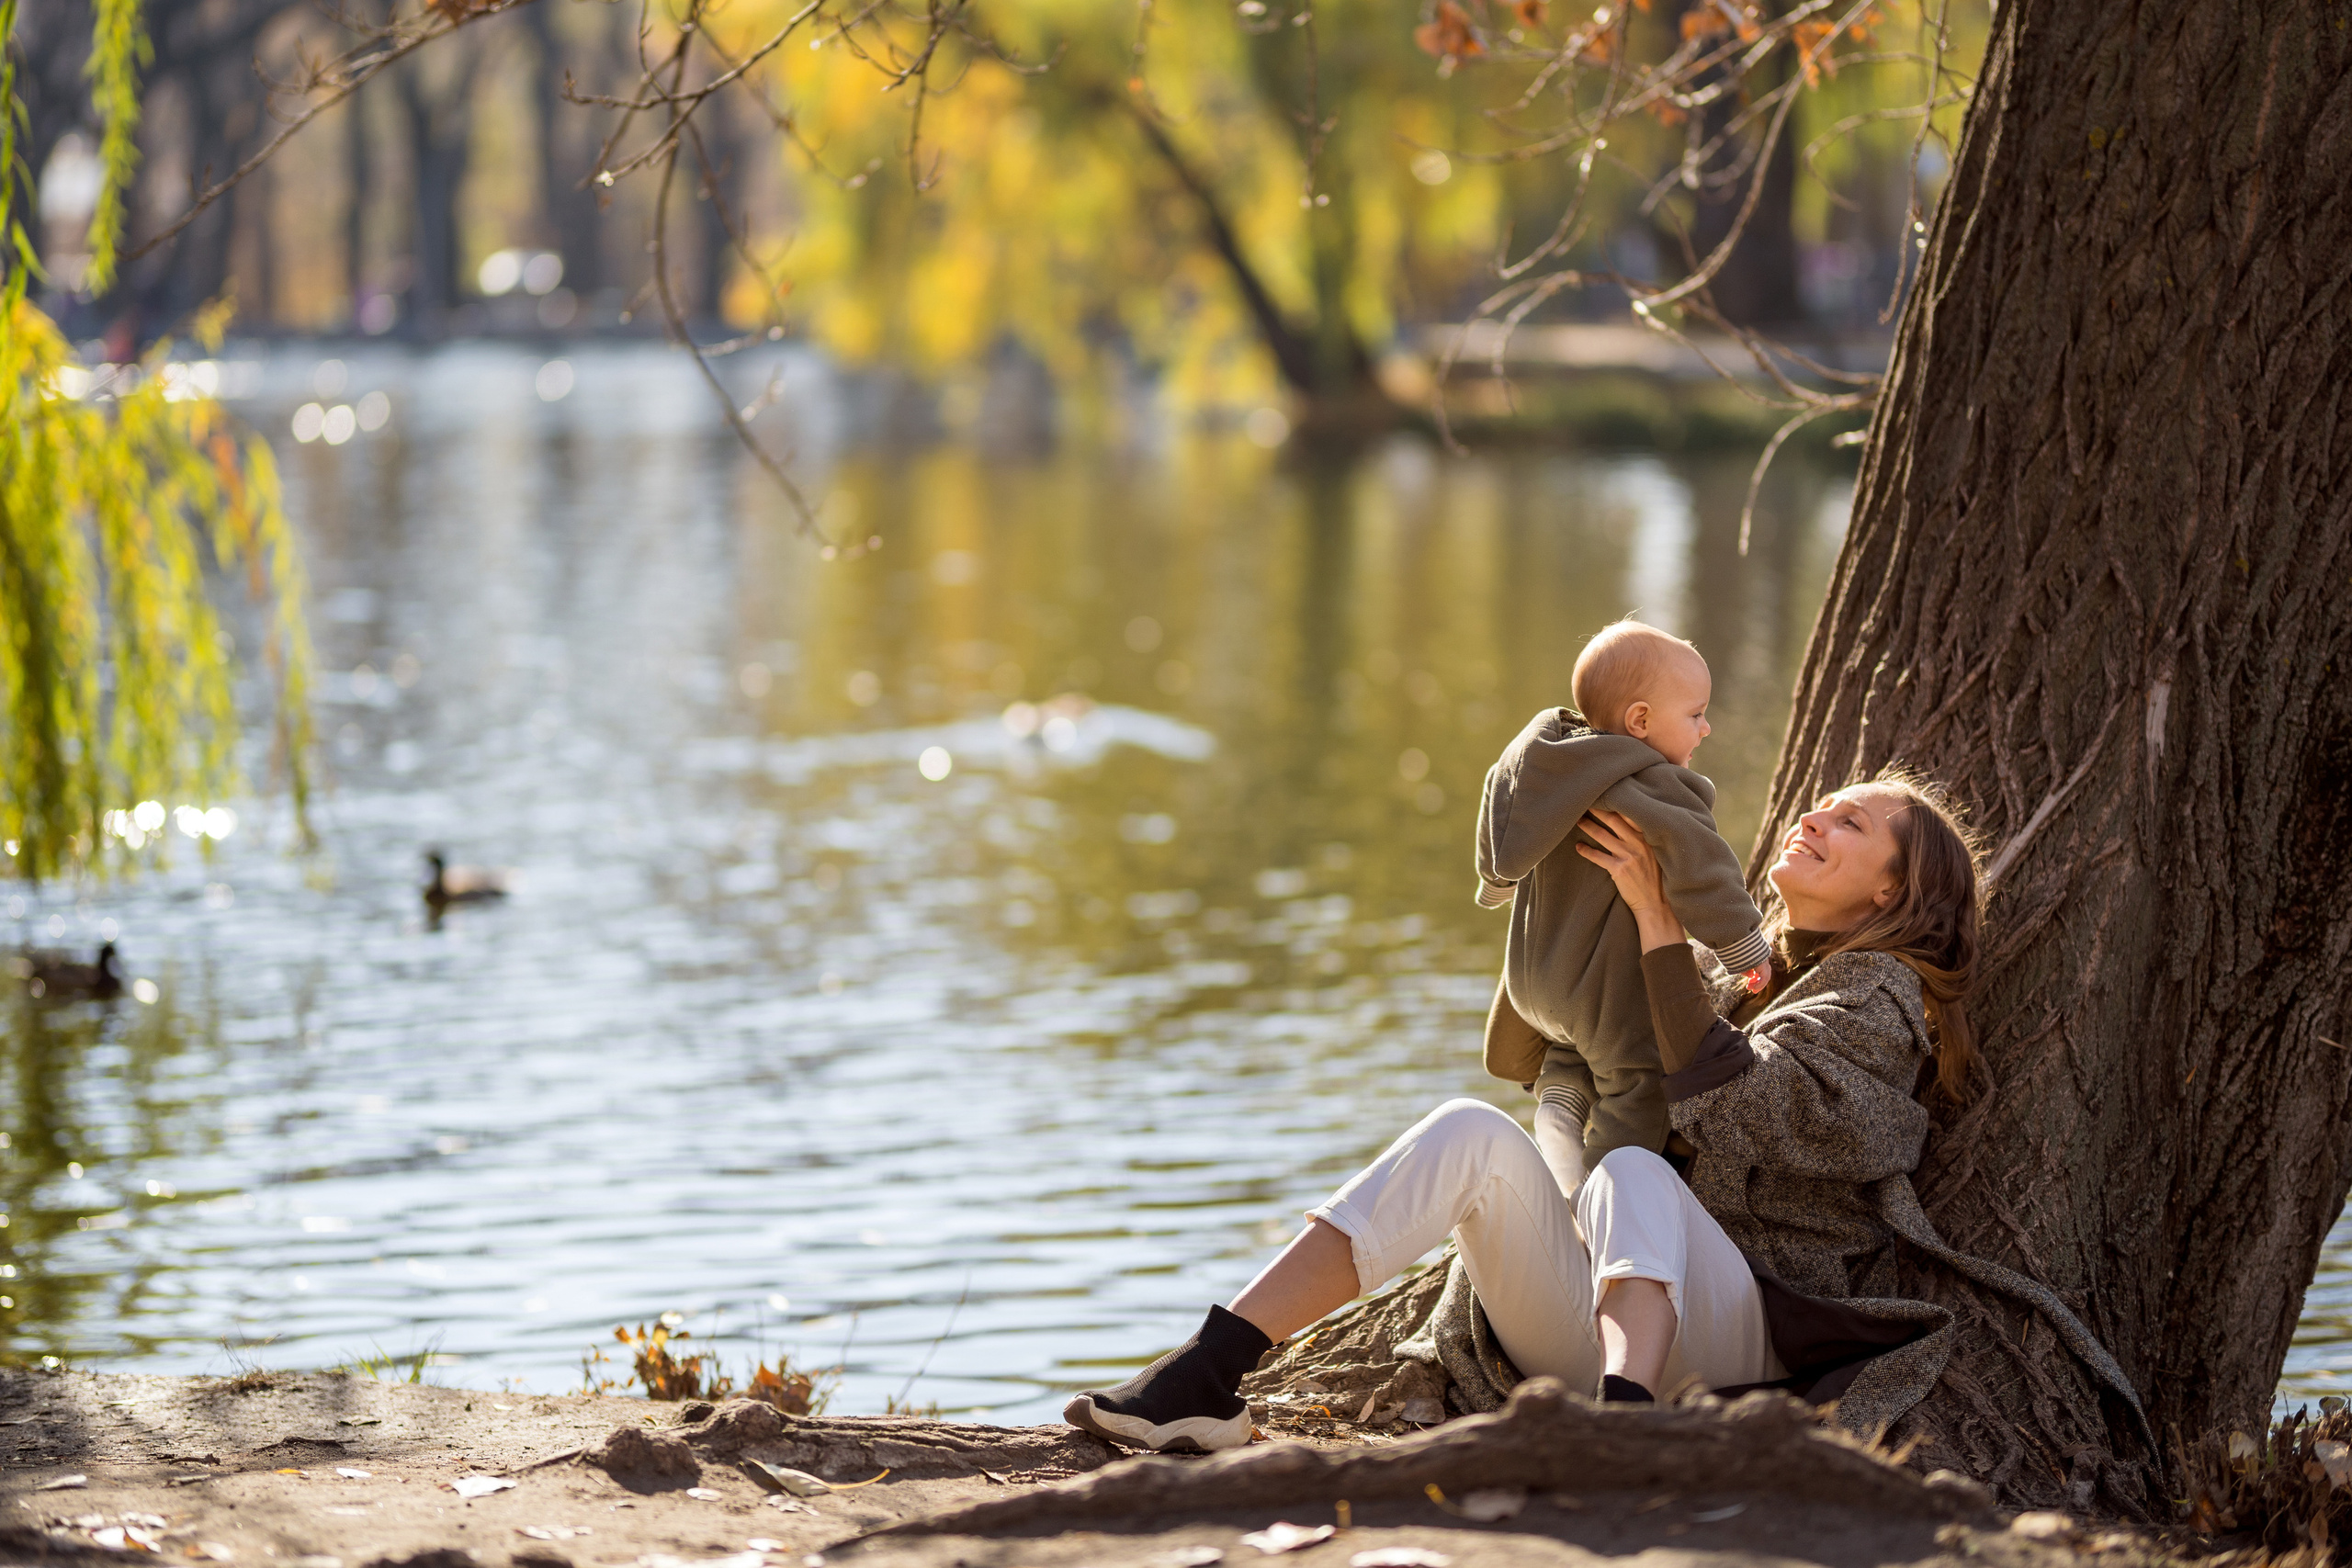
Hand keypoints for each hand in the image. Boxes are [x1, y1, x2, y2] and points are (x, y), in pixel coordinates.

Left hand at [1574, 808, 1686, 951]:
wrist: (1657, 904)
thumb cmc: (1658, 878)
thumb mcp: (1658, 853)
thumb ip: (1647, 837)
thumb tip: (1634, 821)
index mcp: (1649, 836)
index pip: (1631, 813)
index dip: (1617, 801)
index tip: (1605, 792)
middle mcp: (1638, 843)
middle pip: (1613, 819)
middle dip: (1598, 808)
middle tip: (1585, 799)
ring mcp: (1628, 856)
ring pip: (1602, 835)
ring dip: (1588, 826)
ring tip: (1577, 819)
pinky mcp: (1618, 870)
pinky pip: (1597, 857)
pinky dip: (1585, 851)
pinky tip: (1578, 847)